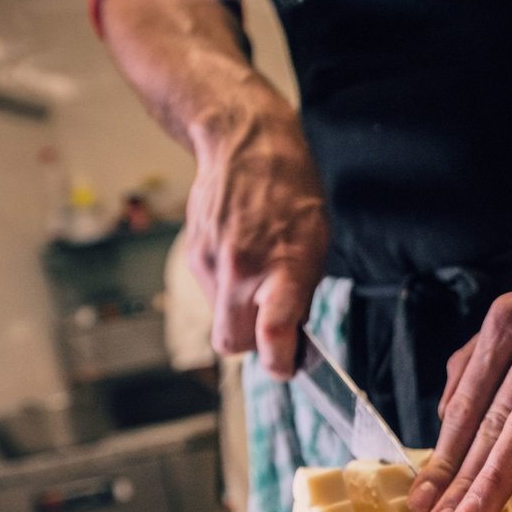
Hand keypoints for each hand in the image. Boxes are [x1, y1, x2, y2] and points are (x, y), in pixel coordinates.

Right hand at [184, 86, 327, 378]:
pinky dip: (227, 285)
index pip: (272, 330)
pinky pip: (211, 289)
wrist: (247, 144)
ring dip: (238, 310)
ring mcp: (213, 261)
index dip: (278, 360)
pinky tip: (242, 254)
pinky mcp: (194, 253)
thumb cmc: (292, 193)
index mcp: (283, 266)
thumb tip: (292, 334)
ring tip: (259, 272)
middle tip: (272, 333)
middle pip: (231, 341)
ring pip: (219, 315)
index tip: (286, 367)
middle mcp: (243, 268)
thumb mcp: (317, 241)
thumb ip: (301, 291)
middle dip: (250, 346)